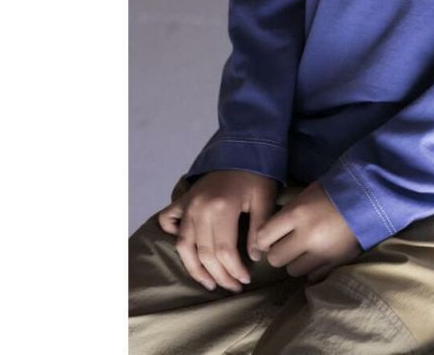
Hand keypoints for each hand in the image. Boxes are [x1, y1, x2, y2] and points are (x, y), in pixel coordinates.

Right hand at [156, 170, 278, 291]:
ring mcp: (188, 205)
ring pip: (184, 245)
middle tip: (233, 287)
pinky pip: (168, 220)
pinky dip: (171, 234)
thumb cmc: (257, 174)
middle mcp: (199, 209)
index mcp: (221, 208)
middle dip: (219, 275)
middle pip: (204, 253)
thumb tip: (255, 257)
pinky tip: (185, 247)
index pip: (223, 251)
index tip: (245, 280)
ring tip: (208, 282)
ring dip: (194, 268)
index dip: (233, 270)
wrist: (244, 147)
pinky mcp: (184, 200)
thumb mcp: (265, 199)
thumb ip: (259, 229)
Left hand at [255, 180, 361, 283]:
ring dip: (296, 262)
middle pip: (276, 259)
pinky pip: (313, 276)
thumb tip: (271, 233)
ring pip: (293, 271)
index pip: (263, 237)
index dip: (264, 240)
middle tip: (287, 244)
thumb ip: (288, 213)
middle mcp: (306, 236)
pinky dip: (312, 268)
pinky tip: (318, 255)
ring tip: (305, 250)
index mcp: (296, 214)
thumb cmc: (333, 191)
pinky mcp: (336, 263)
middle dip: (278, 252)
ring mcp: (322, 253)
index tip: (269, 238)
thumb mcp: (306, 194)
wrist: (370, 196)